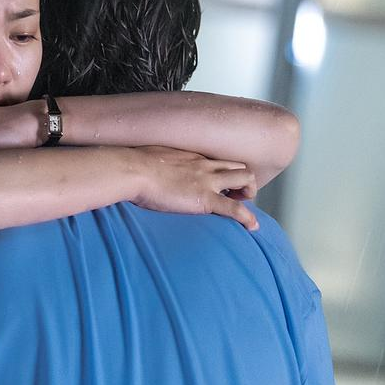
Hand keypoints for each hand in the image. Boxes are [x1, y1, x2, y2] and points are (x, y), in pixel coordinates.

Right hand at [130, 146, 258, 229]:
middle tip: (235, 195)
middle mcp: (205, 165)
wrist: (133, 171)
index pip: (220, 162)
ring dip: (249, 192)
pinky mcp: (204, 198)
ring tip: (244, 207)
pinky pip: (234, 208)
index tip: (222, 185)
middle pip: (239, 166)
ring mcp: (207, 181)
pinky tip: (252, 227)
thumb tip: (148, 172)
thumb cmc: (134, 166)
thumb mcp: (151, 159)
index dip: (227, 173)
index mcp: (193, 157)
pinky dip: (246, 217)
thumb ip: (159, 166)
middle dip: (243, 181)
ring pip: (245, 179)